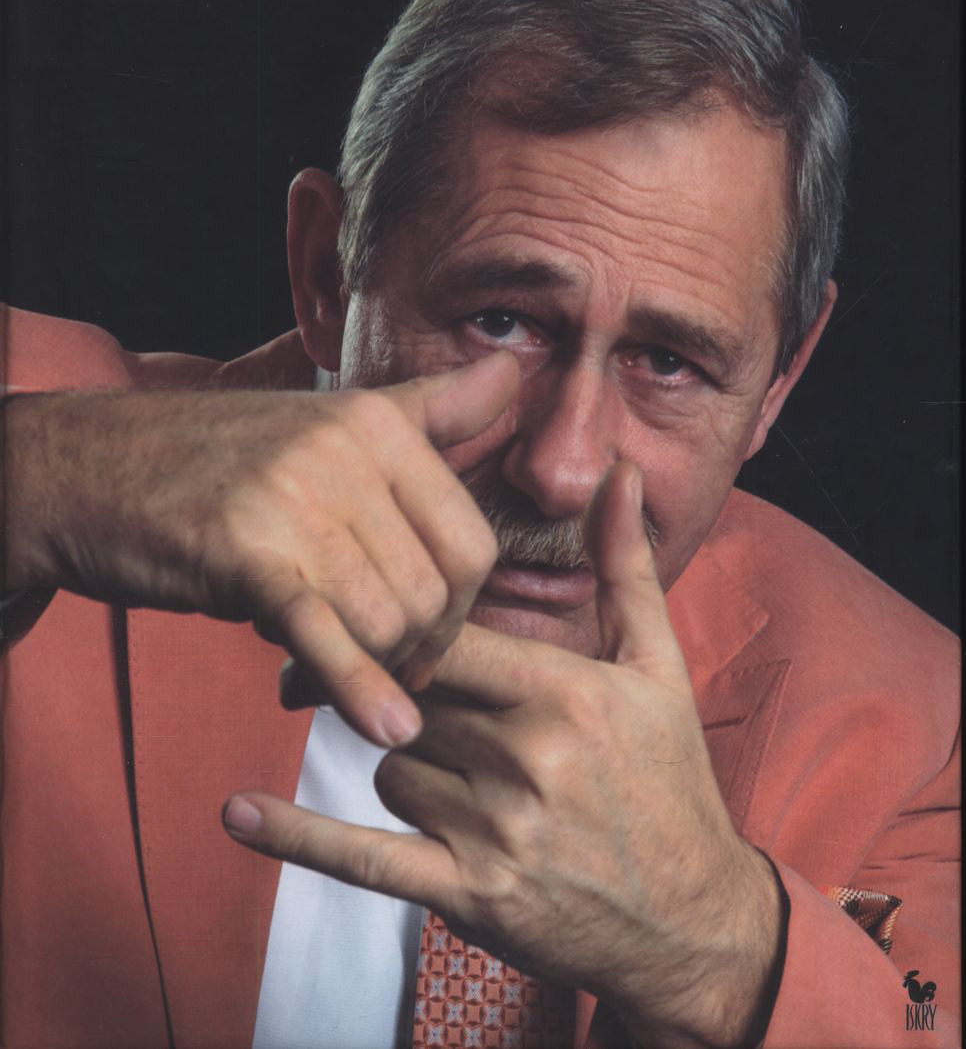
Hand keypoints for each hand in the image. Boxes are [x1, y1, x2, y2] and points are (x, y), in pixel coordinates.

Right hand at [1, 353, 516, 746]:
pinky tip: (386, 725)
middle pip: (434, 591)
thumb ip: (427, 409)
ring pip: (385, 620)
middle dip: (414, 649)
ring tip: (317, 671)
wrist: (90, 470)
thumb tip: (510, 372)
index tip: (421, 637)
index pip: (470, 540)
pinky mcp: (244, 550)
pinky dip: (360, 687)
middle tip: (370, 668)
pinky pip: (325, 629)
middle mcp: (347, 450)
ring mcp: (295, 496)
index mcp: (378, 421)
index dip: (458, 608)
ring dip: (366, 670)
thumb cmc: (219, 460)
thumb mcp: (328, 422)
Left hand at [223, 463, 783, 1048]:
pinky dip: (297, 835)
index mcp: (565, 691)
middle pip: (409, 697)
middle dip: (395, 691)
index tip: (391, 617)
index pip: (448, 634)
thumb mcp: (658, 665)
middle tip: (376, 680)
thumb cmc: (669, 779)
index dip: (412, 627)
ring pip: (388, 765)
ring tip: (453, 771)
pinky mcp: (468, 895)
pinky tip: (235, 811)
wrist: (692, 922)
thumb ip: (625, 565)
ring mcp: (495, 830)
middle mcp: (527, 757)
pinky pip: (365, 856)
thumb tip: (622, 471)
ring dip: (399, 761)